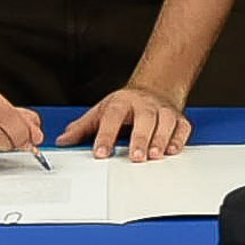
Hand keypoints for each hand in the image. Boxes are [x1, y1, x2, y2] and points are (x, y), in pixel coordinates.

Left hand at [58, 85, 192, 161]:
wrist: (155, 87)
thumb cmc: (126, 105)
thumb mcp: (101, 111)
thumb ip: (83, 127)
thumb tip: (63, 140)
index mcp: (122, 102)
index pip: (113, 117)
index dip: (106, 135)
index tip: (100, 153)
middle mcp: (144, 105)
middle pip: (144, 119)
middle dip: (141, 139)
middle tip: (136, 157)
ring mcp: (163, 111)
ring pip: (165, 122)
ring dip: (161, 139)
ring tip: (155, 156)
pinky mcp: (178, 119)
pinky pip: (181, 128)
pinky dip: (178, 139)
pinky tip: (172, 151)